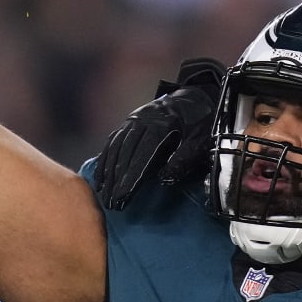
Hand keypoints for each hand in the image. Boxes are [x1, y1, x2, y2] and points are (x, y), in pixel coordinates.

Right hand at [93, 58, 224, 209]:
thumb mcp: (200, 140)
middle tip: (112, 202)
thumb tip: (164, 179)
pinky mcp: (129, 122)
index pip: (142, 155)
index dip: (132, 177)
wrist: (194, 98)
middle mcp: (143, 119)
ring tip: (104, 194)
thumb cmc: (201, 122)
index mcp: (162, 124)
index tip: (123, 196)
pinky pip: (113, 141)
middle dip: (117, 180)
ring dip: (109, 172)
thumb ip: (184, 159)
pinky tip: (101, 177)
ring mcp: (134, 119)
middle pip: (126, 153)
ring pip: (116, 147)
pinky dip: (105, 160)